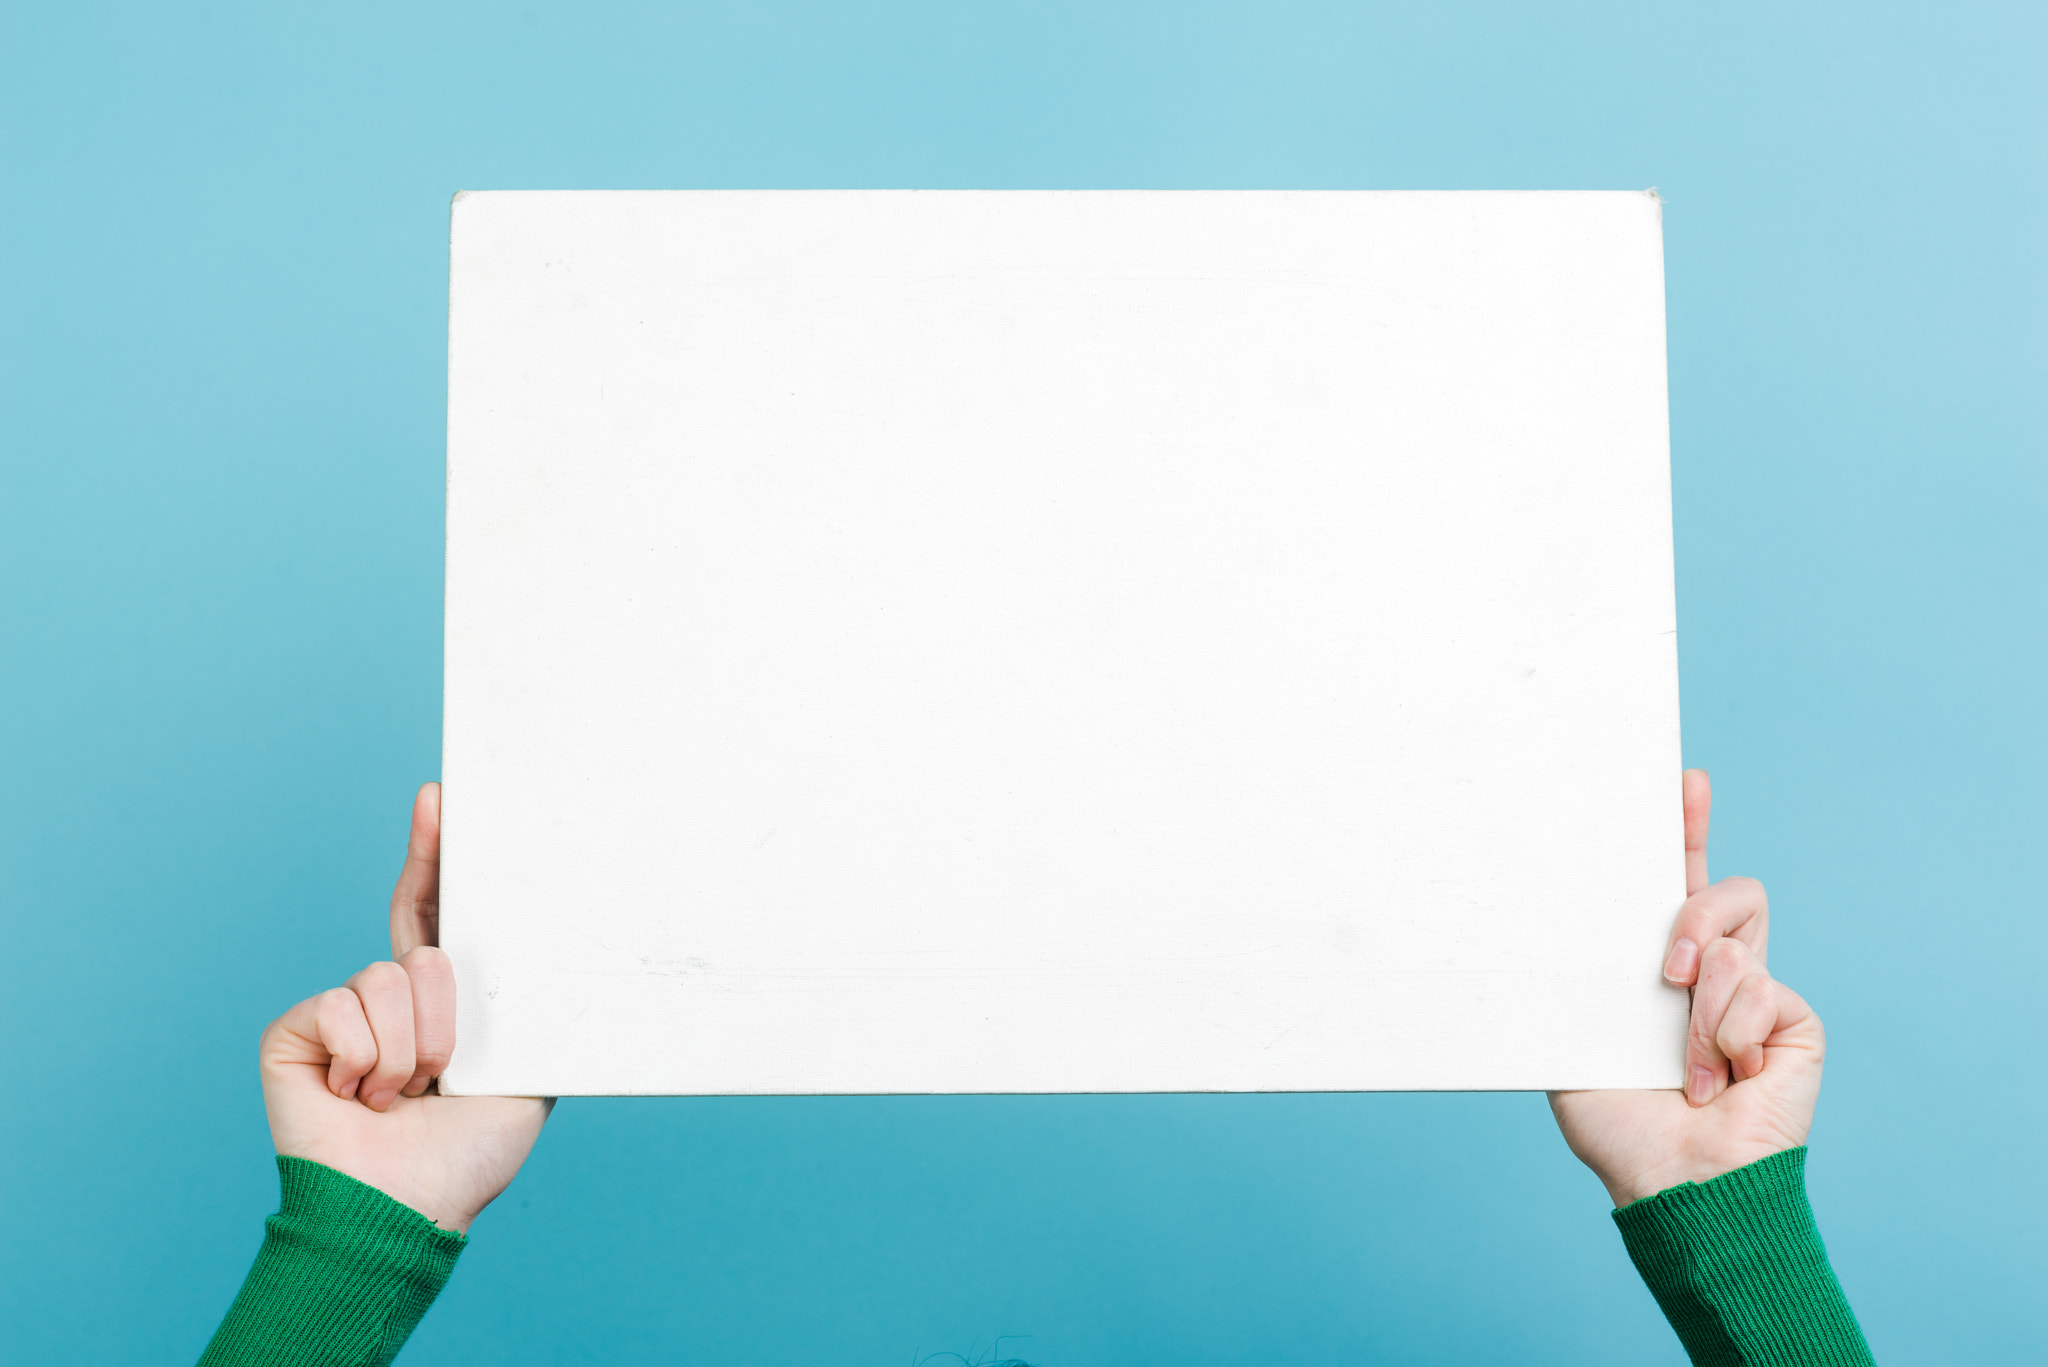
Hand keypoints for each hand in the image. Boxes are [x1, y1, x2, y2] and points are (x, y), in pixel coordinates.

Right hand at [257, 783, 549, 1232]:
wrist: (408, 1207)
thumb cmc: (469, 1153)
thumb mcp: (525, 1069)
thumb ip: (528, 1007)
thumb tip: (567, 944)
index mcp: (441, 1003)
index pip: (435, 912)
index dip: (436, 856)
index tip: (441, 799)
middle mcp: (387, 999)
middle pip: (424, 947)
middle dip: (446, 1015)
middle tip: (443, 1074)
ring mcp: (338, 1012)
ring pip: (389, 978)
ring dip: (411, 1051)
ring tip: (401, 1097)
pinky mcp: (294, 1030)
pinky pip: (343, 1005)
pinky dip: (365, 1060)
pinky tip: (357, 1098)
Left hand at [1548, 770, 1824, 1206]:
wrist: (1674, 1181)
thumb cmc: (1618, 1121)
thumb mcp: (1574, 1034)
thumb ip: (1576, 975)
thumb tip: (1533, 914)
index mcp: (1661, 969)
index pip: (1677, 884)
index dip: (1686, 828)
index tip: (1682, 780)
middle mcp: (1716, 973)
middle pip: (1726, 888)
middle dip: (1697, 905)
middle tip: (1668, 965)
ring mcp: (1758, 994)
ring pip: (1738, 934)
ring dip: (1701, 1000)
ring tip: (1684, 1060)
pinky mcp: (1795, 1021)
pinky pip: (1762, 983)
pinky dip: (1730, 1031)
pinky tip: (1723, 1078)